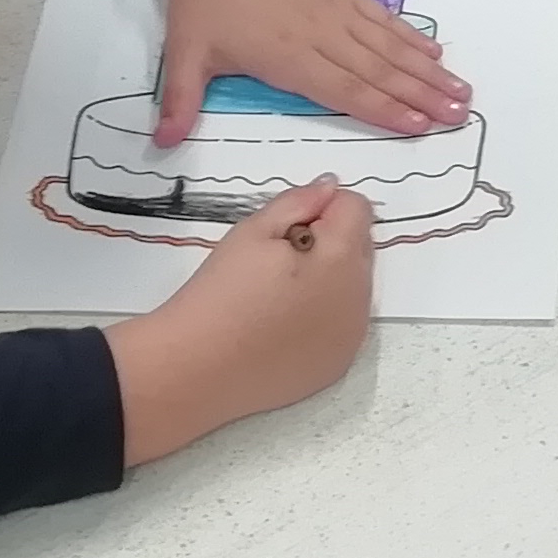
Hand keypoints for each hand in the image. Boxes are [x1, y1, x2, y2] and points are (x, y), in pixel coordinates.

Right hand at [107, 177, 373, 462]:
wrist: (197, 370)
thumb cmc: (220, 293)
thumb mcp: (252, 231)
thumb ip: (298, 202)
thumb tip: (330, 187)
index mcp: (342, 259)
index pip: (357, 208)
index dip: (322, 207)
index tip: (286, 227)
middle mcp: (360, 298)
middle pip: (361, 247)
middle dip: (329, 241)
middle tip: (277, 259)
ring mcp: (352, 337)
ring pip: (354, 287)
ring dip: (329, 279)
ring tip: (278, 295)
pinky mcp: (338, 365)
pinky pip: (343, 324)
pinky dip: (324, 316)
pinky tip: (283, 326)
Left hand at [157, 0, 465, 141]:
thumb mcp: (184, 51)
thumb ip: (180, 100)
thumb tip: (161, 144)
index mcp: (287, 56)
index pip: (344, 88)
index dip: (384, 108)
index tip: (420, 126)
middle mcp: (320, 35)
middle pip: (379, 70)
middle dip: (422, 95)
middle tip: (460, 115)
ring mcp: (336, 11)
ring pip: (389, 46)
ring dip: (427, 70)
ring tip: (462, 91)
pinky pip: (383, 19)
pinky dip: (411, 36)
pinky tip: (435, 51)